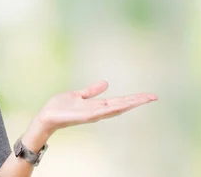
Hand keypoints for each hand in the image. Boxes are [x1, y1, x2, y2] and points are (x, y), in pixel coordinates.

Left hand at [35, 80, 157, 132]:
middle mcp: (98, 111)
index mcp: (98, 105)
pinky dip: (112, 108)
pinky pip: (101, 112)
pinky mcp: (85, 116)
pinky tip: (122, 105)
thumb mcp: (78, 95)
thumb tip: (106, 83)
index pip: (120, 101)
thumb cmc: (60, 107)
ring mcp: (93, 114)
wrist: (46, 117)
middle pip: (122, 105)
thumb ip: (91, 91)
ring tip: (144, 99)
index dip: (134, 98)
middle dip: (138, 101)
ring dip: (130, 103)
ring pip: (116, 108)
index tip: (148, 95)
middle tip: (154, 97)